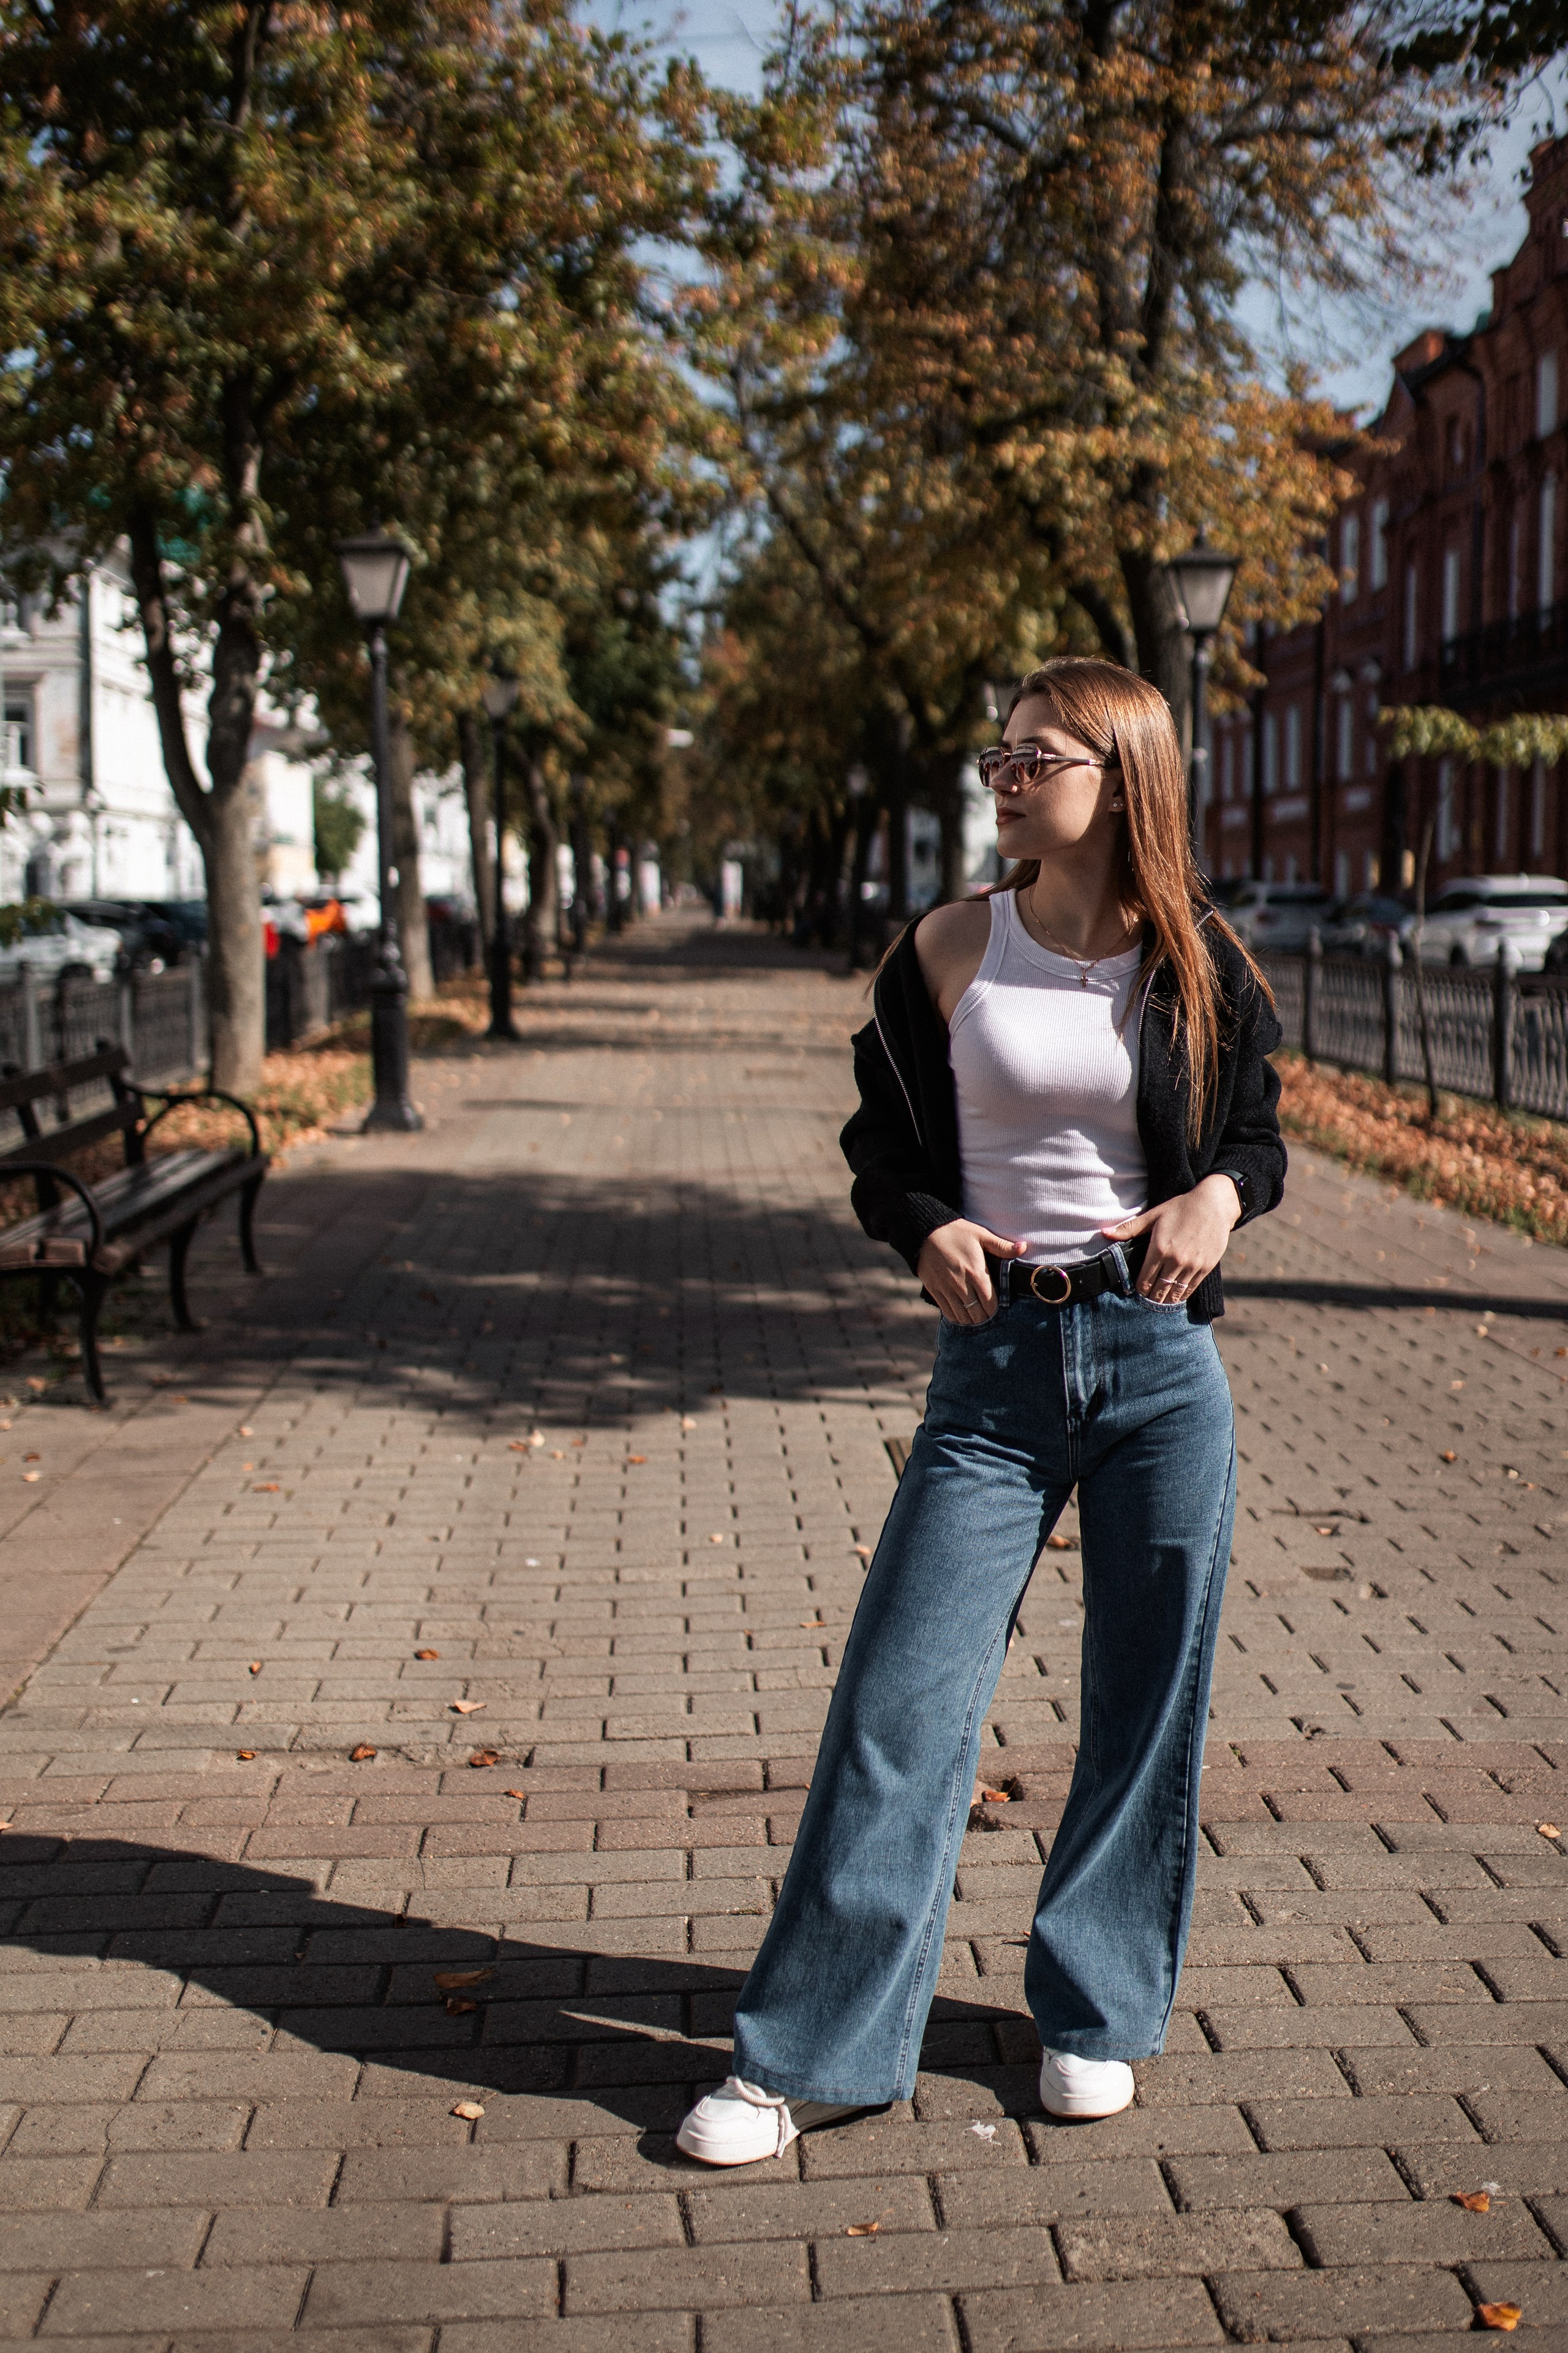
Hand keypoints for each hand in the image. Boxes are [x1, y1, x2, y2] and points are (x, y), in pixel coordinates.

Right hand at [917, 1219, 1023, 1322]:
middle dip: (984, 1318)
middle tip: (988, 1317)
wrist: (926, 1231)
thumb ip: (1002, 1246)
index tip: (998, 1311)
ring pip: (962, 1316)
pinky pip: (947, 1312)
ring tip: (976, 1319)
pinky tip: (961, 1316)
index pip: (990, 1303)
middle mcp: (962, 1285)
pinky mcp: (935, 1290)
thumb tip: (1024, 1247)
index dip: (995, 1312)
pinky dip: (956, 1318)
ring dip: (971, 1321)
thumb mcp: (981, 1235)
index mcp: (976, 1273)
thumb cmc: (957, 1232)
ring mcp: (947, 1289)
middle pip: (977, 1314)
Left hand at [1102, 1175, 1241, 1305]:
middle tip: (1146, 1299)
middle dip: (1150, 1297)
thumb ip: (1129, 1228)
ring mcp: (1192, 1266)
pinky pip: (1190, 1289)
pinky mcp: (1205, 1267)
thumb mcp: (1153, 1215)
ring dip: (1165, 1300)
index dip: (1138, 1289)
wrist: (1214, 1205)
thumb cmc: (1181, 1208)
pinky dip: (1181, 1296)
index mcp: (1159, 1249)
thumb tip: (1104, 1232)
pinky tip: (1175, 1297)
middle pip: (1158, 1291)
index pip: (1144, 1281)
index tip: (1137, 1290)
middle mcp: (1175, 1260)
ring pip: (1174, 1293)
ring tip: (1159, 1301)